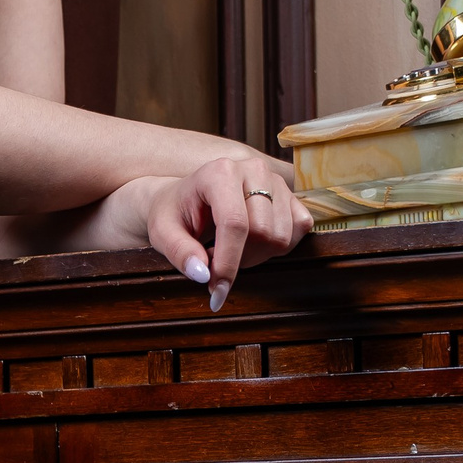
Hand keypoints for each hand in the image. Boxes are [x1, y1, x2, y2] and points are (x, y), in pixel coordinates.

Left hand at [139, 155, 310, 309]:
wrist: (185, 199)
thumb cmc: (173, 214)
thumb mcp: (162, 233)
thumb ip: (179, 252)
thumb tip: (203, 274)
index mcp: (219, 173)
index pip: (235, 224)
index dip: (228, 263)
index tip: (217, 292)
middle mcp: (253, 170)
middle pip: (263, 233)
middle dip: (239, 259)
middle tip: (214, 258)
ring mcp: (275, 180)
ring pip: (281, 235)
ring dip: (256, 255)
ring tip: (230, 248)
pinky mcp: (290, 194)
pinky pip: (300, 228)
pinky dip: (278, 246)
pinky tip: (253, 243)